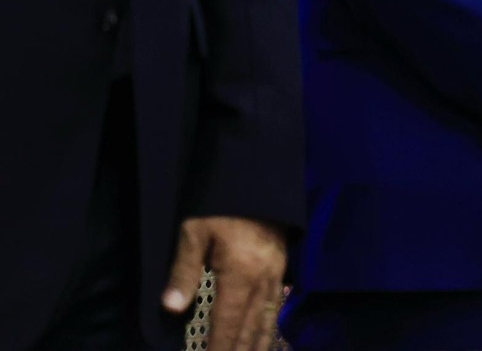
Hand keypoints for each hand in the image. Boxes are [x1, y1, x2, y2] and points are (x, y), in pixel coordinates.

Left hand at [162, 216, 286, 350]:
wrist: (258, 176)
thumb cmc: (221, 204)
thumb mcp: (195, 232)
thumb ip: (184, 270)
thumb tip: (173, 307)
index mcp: (240, 273)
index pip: (227, 323)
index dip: (218, 349)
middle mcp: (263, 278)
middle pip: (250, 327)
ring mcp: (275, 273)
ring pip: (267, 319)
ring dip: (256, 345)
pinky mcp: (280, 266)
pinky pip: (275, 305)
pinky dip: (268, 326)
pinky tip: (263, 335)